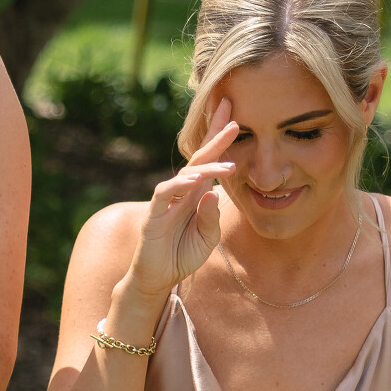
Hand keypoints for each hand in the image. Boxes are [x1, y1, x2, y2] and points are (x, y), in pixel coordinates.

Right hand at [120, 98, 238, 313]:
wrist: (158, 278)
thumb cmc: (182, 256)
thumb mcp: (207, 238)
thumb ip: (211, 217)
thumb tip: (214, 192)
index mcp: (197, 194)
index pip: (210, 161)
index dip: (220, 140)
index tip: (236, 119)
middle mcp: (182, 192)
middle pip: (199, 157)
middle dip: (214, 135)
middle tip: (231, 112)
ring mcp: (167, 201)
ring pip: (186, 173)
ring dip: (207, 165)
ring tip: (229, 164)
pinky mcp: (154, 214)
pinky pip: (165, 193)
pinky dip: (179, 184)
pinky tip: (194, 180)